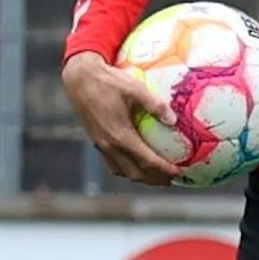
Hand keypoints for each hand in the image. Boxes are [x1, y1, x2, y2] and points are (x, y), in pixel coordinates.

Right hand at [61, 52, 182, 185]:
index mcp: (120, 135)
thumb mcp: (136, 89)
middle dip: (154, 179)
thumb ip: (156, 105)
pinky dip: (127, 169)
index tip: (179, 173)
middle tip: (172, 180)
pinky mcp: (96, 141)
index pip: (147, 161)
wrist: (79, 79)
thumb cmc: (108, 81)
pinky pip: (113, 163)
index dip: (164, 169)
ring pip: (122, 171)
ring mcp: (100, 145)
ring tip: (157, 176)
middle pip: (135, 173)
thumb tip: (174, 119)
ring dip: (141, 177)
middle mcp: (109, 145)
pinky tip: (136, 163)